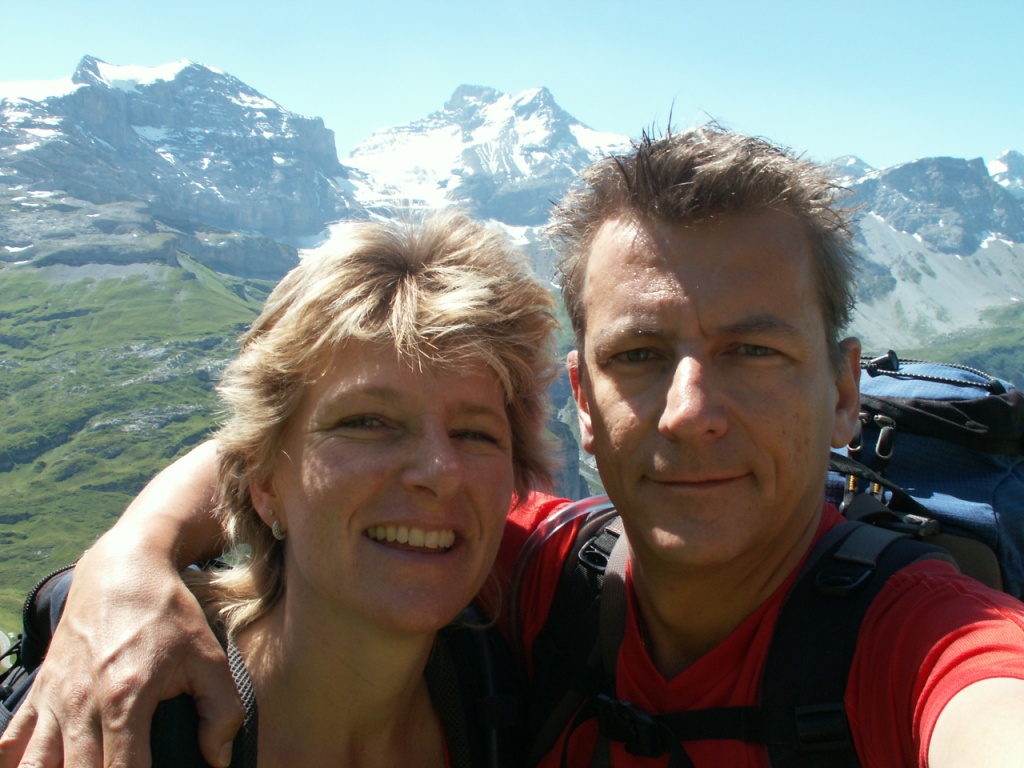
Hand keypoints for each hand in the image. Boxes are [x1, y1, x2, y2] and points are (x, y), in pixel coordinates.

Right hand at [0, 543, 243, 767]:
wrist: (123, 570)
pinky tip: (40, 766)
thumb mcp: (209, 656)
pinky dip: (16, 762)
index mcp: (124, 700)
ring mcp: (53, 701)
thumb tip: (218, 759)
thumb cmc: (168, 614)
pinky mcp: (39, 693)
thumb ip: (223, 710)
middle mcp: (80, 706)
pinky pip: (10, 743)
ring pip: (34, 767)